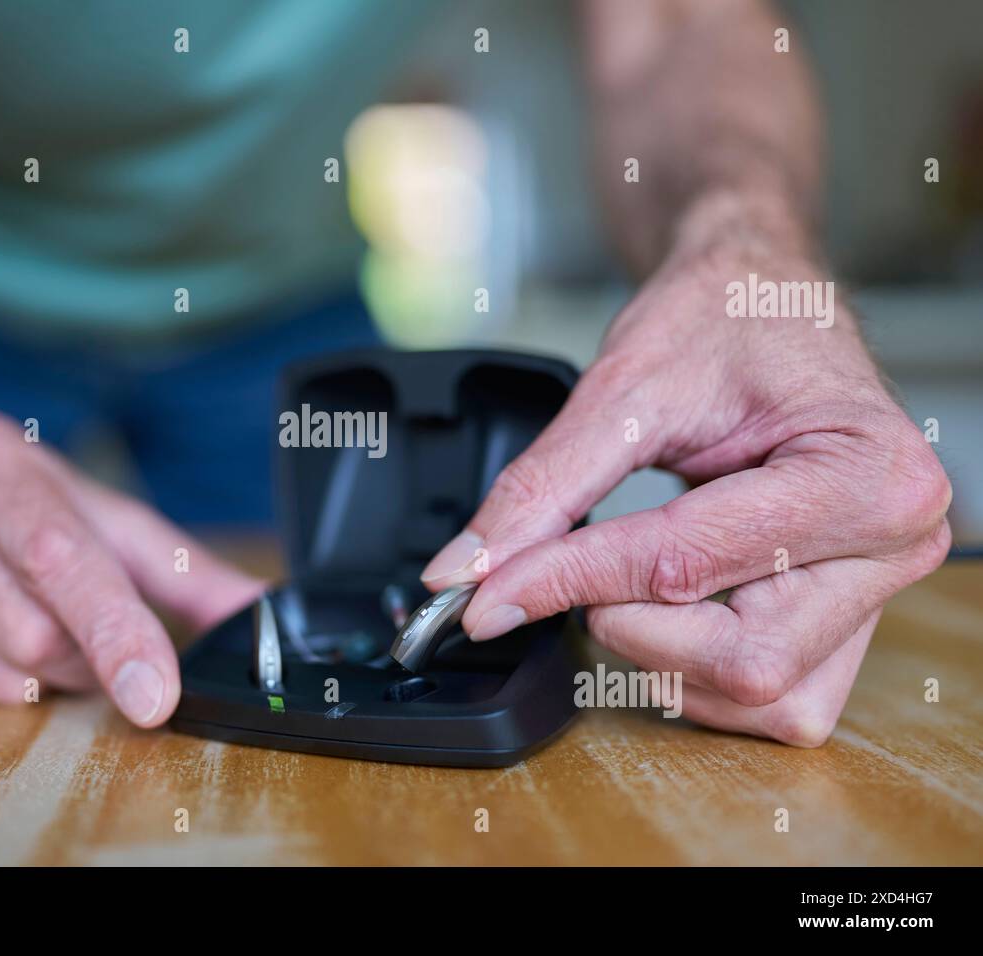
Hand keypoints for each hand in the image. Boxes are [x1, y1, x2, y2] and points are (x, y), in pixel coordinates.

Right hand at [0, 408, 264, 725]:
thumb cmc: (11, 506)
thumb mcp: (95, 513)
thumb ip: (181, 567)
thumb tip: (258, 614)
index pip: (59, 554)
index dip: (116, 630)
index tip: (156, 694)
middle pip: (29, 629)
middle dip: (81, 655)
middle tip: (83, 635)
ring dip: (37, 675)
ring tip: (26, 626)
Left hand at [422, 238, 951, 746]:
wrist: (763, 297)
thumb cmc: (721, 318)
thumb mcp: (623, 390)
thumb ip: (543, 489)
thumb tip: (467, 572)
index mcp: (867, 475)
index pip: (687, 563)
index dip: (569, 581)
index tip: (484, 596)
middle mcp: (897, 545)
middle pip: (741, 657)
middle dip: (630, 622)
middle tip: (575, 564)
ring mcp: (879, 592)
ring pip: (756, 692)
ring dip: (663, 651)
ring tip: (631, 567)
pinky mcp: (847, 621)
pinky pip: (770, 695)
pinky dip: (695, 666)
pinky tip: (670, 600)